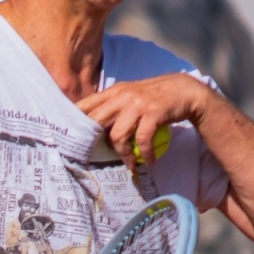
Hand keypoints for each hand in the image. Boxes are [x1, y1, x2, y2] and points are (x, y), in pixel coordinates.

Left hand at [77, 73, 212, 167]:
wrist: (183, 89)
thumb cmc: (153, 96)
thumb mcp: (129, 94)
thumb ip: (112, 105)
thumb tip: (92, 125)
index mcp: (113, 92)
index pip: (86, 105)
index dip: (74, 121)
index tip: (70, 138)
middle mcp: (122, 96)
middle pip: (96, 121)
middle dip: (93, 142)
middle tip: (95, 158)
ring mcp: (137, 104)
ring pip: (117, 135)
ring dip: (123, 154)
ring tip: (129, 164)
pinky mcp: (153, 113)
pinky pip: (142, 140)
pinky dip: (145, 154)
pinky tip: (149, 160)